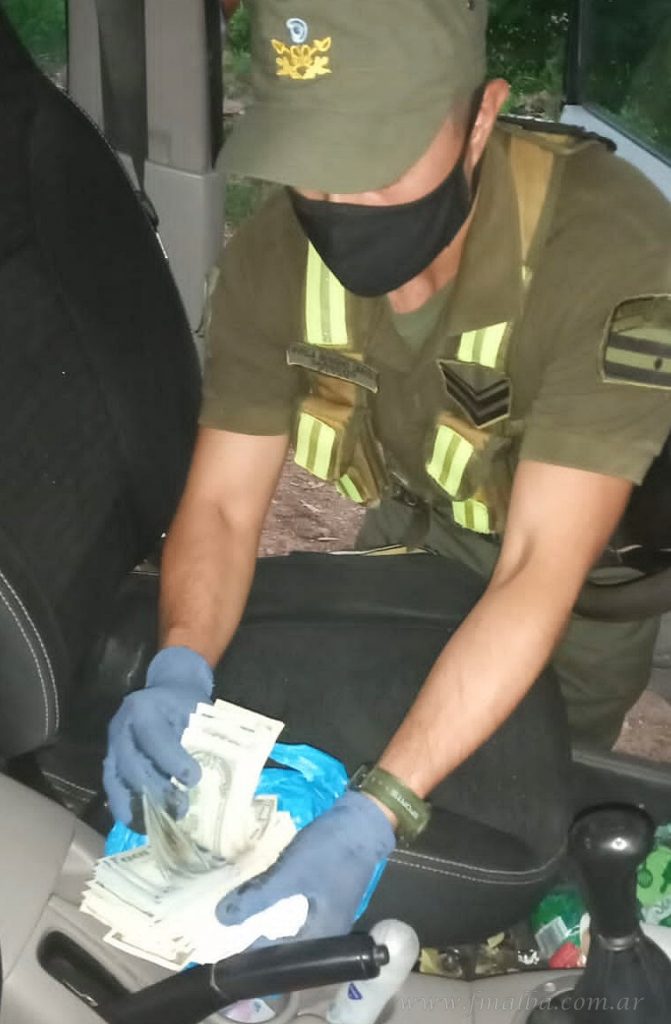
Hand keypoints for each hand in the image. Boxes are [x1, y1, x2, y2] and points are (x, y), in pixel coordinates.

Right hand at [103, 646, 212, 824]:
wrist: (168, 691)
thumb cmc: (186, 704)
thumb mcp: (197, 710)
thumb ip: (204, 736)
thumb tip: (225, 769)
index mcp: (143, 708)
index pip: (155, 737)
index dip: (172, 760)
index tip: (193, 779)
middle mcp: (121, 727)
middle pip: (133, 764)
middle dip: (157, 789)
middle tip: (182, 807)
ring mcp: (112, 745)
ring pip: (118, 779)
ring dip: (141, 803)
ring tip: (164, 820)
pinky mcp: (110, 761)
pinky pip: (112, 787)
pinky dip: (124, 807)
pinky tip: (140, 823)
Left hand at [216, 790, 395, 942]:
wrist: (364, 820)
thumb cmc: (330, 851)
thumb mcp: (290, 874)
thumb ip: (257, 898)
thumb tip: (221, 920)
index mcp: (321, 939)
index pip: (278, 963)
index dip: (249, 959)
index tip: (221, 951)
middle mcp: (325, 934)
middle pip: (283, 949)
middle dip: (254, 941)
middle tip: (224, 932)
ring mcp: (326, 913)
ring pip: (287, 928)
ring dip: (263, 922)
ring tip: (235, 916)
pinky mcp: (323, 896)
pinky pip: (293, 911)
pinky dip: (275, 907)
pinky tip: (260, 895)